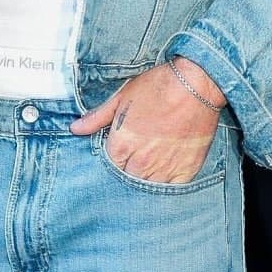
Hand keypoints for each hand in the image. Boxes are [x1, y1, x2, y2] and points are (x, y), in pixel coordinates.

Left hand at [70, 59, 224, 183]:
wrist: (196, 82)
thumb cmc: (159, 86)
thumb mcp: (123, 96)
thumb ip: (98, 117)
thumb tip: (76, 128)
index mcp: (121, 145)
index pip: (108, 168)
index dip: (114, 161)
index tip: (120, 154)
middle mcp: (140, 162)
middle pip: (127, 180)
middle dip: (128, 171)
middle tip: (137, 158)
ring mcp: (163, 169)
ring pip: (147, 188)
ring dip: (147, 179)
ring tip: (152, 164)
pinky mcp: (185, 170)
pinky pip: (171, 189)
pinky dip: (168, 183)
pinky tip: (168, 171)